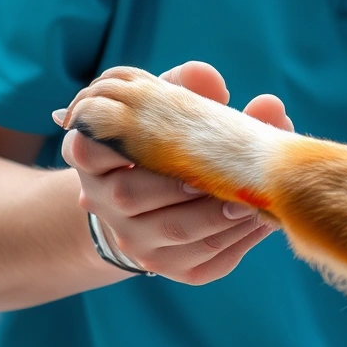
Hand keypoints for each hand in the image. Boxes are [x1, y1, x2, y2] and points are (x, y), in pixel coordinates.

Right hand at [58, 61, 292, 283]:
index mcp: (91, 156)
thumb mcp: (164, 109)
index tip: (161, 138)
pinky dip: (238, 239)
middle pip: (132, 195)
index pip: (85, 149)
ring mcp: (132, 240)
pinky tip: (261, 218)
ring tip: (256, 194)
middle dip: (182, 183)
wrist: (153, 202)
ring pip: (174, 232)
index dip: (118, 145)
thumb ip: (186, 87)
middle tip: (227, 172)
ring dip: (221, 214)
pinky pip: (203, 261)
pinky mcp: (166, 267)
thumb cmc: (161, 142)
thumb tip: (214, 79)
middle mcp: (101, 202)